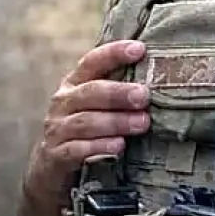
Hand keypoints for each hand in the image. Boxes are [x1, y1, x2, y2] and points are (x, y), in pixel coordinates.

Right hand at [24, 39, 149, 203]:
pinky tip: (119, 146)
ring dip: (116, 121)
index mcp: (75, 83)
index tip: (140, 49)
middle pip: (91, 92)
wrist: (51, 166)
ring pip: (86, 121)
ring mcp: (58, 129)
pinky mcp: (57, 155)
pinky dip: (99, 146)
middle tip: (145, 96)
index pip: (92, 62)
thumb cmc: (86, 126)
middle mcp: (63, 102)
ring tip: (142, 123)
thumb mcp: (96, 103)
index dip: (114, 53)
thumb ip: (119, 89)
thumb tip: (162, 75)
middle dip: (119, 93)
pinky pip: (78, 149)